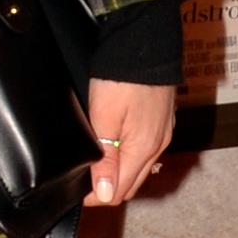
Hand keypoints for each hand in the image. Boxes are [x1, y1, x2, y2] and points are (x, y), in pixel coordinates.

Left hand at [86, 78, 173, 205]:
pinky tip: (114, 147)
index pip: (119, 191)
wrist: (145, 40)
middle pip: (131, 183)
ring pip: (139, 167)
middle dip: (107, 189)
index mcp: (143, 148)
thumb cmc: (122, 76)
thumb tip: (105, 193)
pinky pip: (145, 150)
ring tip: (94, 165)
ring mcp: (162, 132)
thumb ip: (105, 158)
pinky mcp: (162, 119)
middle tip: (81, 182)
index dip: (95, 197)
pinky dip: (129, 156)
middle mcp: (158, 145)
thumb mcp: (104, 118)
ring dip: (119, 173)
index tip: (75, 192)